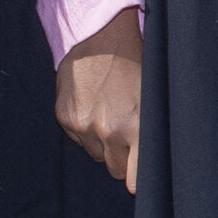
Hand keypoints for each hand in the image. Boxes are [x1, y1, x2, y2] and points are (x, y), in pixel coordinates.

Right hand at [56, 7, 141, 192]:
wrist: (103, 36)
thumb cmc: (136, 65)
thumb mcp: (154, 98)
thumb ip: (151, 133)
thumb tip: (153, 165)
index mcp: (136, 128)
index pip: (134, 181)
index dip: (138, 179)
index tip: (140, 174)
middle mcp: (108, 131)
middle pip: (115, 170)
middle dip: (122, 158)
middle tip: (127, 134)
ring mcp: (83, 125)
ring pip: (95, 154)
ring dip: (102, 142)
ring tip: (109, 113)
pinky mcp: (64, 117)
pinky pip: (77, 138)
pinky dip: (84, 128)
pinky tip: (92, 105)